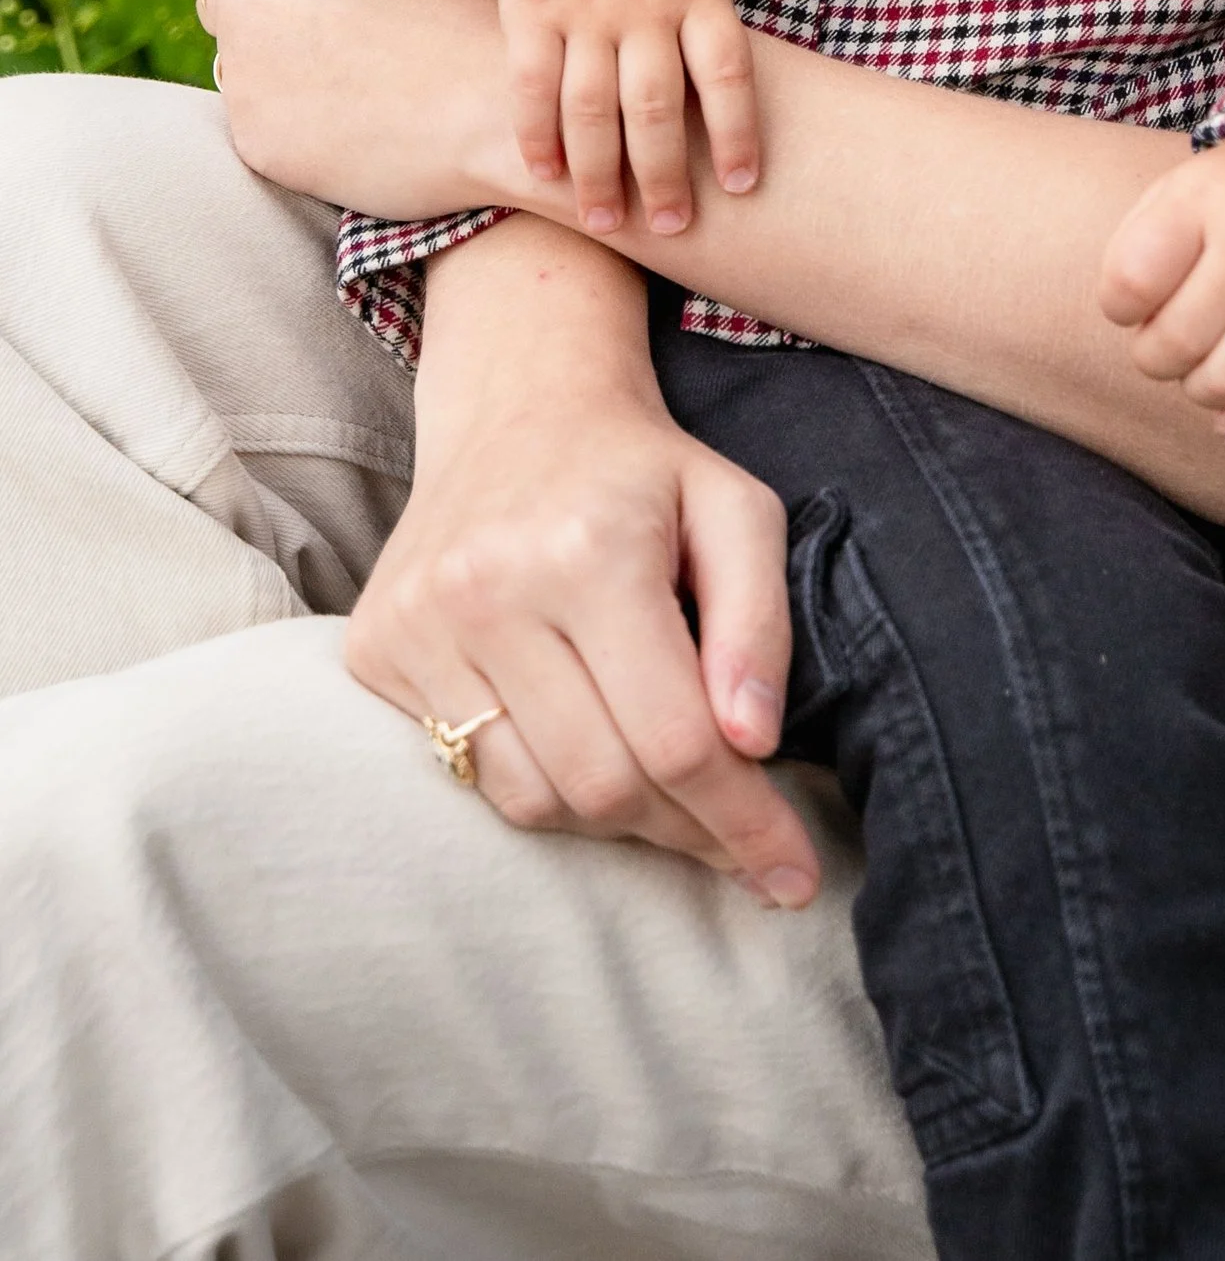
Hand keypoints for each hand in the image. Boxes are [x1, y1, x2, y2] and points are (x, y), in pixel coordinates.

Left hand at [206, 0, 529, 217]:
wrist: (504, 117)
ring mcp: (243, 69)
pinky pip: (263, 123)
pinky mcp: (254, 137)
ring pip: (243, 61)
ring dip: (280, 67)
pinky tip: (360, 125)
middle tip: (336, 29)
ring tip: (362, 81)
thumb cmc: (481, 17)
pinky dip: (298, 125)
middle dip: (269, 6)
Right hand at [347, 218, 823, 908]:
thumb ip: (760, 622)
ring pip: (534, 799)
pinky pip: (472, 774)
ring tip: (672, 799)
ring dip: (618, 823)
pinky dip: (545, 789)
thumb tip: (755, 742)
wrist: (517, 403)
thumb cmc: (643, 467)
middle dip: (690, 834)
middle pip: (604, 784)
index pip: (677, 737)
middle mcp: (489, 591)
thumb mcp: (737, 509)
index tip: (794, 876)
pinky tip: (591, 753)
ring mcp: (419, 624)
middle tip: (742, 843)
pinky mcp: (375, 650)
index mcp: (590, 551)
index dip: (745, 822)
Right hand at [495, 0, 759, 238]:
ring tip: (606, 220)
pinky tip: (543, 174)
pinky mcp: (529, 7)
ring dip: (600, 173)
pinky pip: (531, 83)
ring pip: (593, 107)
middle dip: (666, 175)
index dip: (737, 133)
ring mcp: (585, 8)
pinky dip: (536, 133)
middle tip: (671, 227)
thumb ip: (704, 15)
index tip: (741, 186)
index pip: (728, 72)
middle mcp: (645, 5)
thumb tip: (727, 92)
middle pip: (658, 105)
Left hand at [1097, 136, 1224, 438]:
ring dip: (1198, 390)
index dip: (1118, 307)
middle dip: (1154, 358)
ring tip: (1202, 365)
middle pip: (1176, 342)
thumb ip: (1138, 248)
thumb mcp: (1180, 188)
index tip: (1133, 303)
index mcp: (1202, 201)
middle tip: (1166, 340)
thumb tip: (1131, 327)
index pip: (1132, 280)